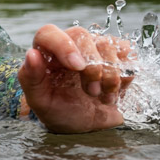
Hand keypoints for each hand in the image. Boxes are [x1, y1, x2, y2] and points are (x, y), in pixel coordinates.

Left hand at [17, 25, 134, 133]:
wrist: (82, 125)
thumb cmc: (57, 110)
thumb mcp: (40, 100)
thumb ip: (31, 78)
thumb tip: (32, 54)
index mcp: (46, 52)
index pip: (48, 33)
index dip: (63, 45)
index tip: (77, 67)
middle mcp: (69, 45)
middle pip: (83, 36)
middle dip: (92, 68)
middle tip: (92, 92)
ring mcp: (95, 49)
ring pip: (109, 45)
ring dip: (111, 75)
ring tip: (103, 97)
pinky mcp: (117, 57)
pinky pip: (129, 55)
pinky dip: (126, 76)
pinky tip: (115, 92)